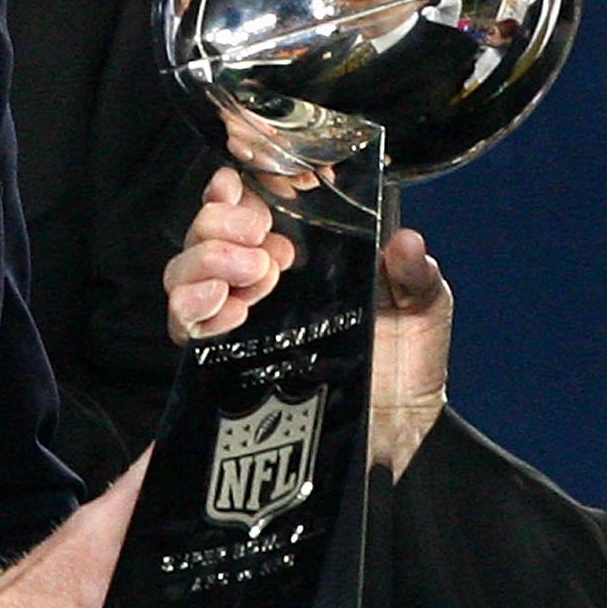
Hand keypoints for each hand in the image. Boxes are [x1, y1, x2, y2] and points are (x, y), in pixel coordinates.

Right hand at [163, 169, 455, 477]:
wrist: (399, 426)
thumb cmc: (408, 357)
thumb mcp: (423, 304)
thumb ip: (415, 271)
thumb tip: (405, 242)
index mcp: (304, 250)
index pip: (247, 202)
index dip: (233, 187)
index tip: (238, 181)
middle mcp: (262, 278)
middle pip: (204, 231)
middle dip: (220, 222)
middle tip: (259, 235)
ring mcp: (241, 318)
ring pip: (183, 273)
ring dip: (207, 260)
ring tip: (253, 273)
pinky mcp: (228, 360)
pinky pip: (186, 329)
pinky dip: (195, 309)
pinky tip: (228, 309)